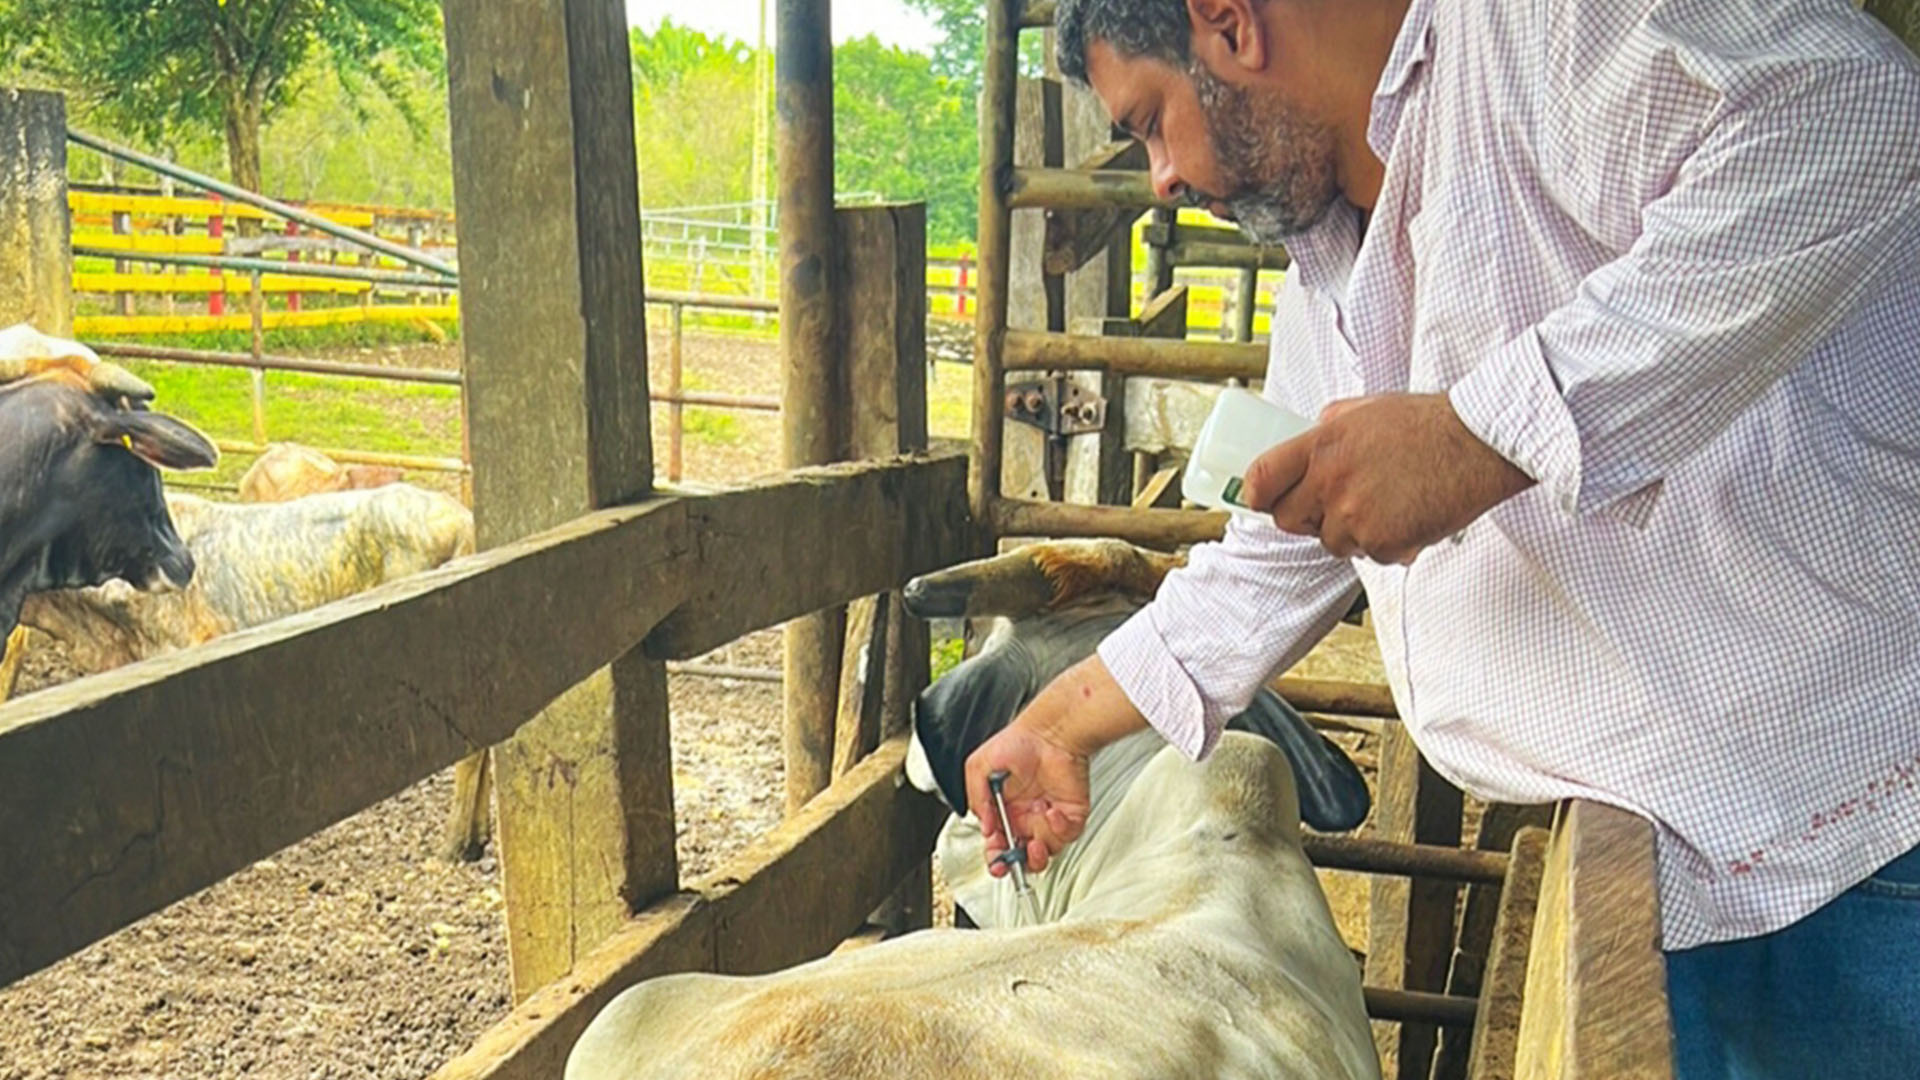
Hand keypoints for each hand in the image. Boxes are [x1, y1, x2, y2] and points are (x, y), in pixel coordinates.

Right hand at [964, 656, 1146, 874]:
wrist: (1050, 732)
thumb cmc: (1018, 741)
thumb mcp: (979, 767)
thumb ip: (976, 799)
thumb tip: (985, 826)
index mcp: (1005, 809)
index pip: (999, 842)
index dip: (996, 854)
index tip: (995, 858)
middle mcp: (1027, 816)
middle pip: (1021, 855)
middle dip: (1014, 863)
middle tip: (1010, 861)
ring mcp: (1048, 817)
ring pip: (1045, 852)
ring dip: (1038, 854)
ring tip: (1033, 844)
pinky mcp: (1071, 814)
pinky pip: (1066, 834)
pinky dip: (1058, 830)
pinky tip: (1050, 813)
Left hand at [1242, 393, 1533, 563]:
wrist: (1478, 444)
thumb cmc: (1426, 424)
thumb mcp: (1364, 410)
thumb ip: (1326, 429)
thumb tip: (1304, 442)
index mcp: (1322, 444)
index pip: (1261, 479)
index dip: (1256, 494)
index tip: (1261, 498)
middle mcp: (1331, 481)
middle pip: (1288, 520)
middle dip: (1305, 516)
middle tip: (1332, 504)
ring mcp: (1355, 516)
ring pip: (1331, 542)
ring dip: (1350, 532)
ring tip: (1384, 504)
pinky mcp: (1382, 542)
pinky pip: (1368, 555)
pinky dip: (1384, 545)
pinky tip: (1406, 517)